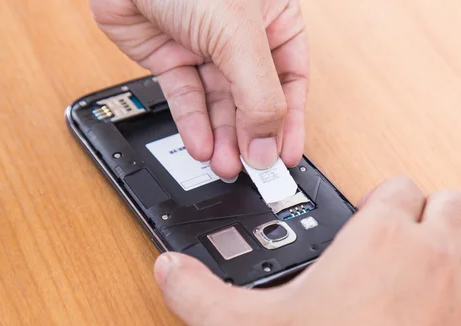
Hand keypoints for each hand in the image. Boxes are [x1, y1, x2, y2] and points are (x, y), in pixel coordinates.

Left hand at [90, 0, 308, 178]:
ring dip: (223, 138)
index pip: (290, 81)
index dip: (289, 122)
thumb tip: (269, 146)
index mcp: (274, 21)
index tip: (285, 157)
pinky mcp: (170, 57)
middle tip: (252, 169)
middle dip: (251, 136)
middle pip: (254, 99)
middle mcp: (241, 37)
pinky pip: (186, 98)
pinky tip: (202, 146)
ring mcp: (205, 48)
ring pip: (219, 104)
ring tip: (225, 165)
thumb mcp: (239, 36)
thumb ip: (259, 96)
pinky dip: (193, 124)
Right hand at [152, 176, 460, 325]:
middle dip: (430, 213)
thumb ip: (203, 295)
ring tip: (433, 267)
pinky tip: (456, 313)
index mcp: (379, 240)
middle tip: (405, 238)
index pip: (399, 186)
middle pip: (450, 203)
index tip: (371, 218)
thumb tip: (170, 271)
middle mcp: (433, 257)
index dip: (385, 198)